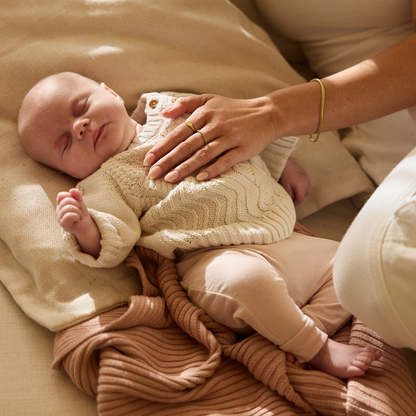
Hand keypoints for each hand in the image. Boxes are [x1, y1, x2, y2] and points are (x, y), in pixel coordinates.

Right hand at [56, 188, 100, 256]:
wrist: (86, 226)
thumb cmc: (81, 214)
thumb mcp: (80, 203)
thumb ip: (77, 195)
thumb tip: (72, 190)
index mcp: (61, 204)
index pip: (61, 195)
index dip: (71, 197)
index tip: (76, 203)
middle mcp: (58, 210)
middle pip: (66, 200)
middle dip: (76, 204)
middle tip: (78, 211)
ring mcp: (60, 217)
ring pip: (68, 208)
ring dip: (78, 211)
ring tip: (78, 216)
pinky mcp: (63, 224)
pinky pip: (69, 215)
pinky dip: (77, 216)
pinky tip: (77, 219)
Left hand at [144, 94, 278, 182]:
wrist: (267, 113)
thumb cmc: (234, 109)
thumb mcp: (210, 99)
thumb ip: (185, 104)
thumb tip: (163, 113)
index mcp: (205, 114)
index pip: (179, 133)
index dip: (162, 146)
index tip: (148, 159)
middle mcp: (216, 125)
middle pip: (187, 145)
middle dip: (168, 160)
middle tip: (153, 173)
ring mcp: (230, 137)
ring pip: (203, 154)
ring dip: (185, 167)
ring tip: (170, 179)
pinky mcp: (243, 149)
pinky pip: (225, 160)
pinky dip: (212, 169)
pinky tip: (199, 178)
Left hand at [279, 157, 310, 205]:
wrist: (287, 164)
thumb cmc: (285, 175)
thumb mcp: (286, 187)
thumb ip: (290, 195)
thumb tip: (293, 201)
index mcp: (302, 187)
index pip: (301, 199)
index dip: (296, 203)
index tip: (291, 204)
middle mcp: (307, 183)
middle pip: (304, 195)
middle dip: (298, 198)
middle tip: (291, 197)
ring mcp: (308, 180)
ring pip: (306, 191)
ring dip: (300, 193)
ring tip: (293, 192)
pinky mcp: (306, 177)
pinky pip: (306, 186)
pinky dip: (302, 188)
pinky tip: (296, 187)